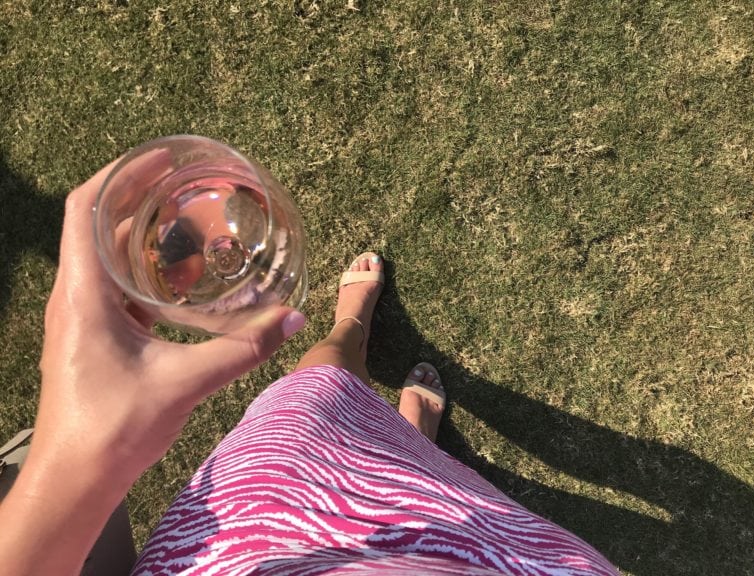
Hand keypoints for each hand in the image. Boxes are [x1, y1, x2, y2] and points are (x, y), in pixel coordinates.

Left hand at [32, 160, 304, 486]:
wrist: (74, 478)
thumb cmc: (112, 429)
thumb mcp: (185, 383)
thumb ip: (241, 350)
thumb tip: (291, 320)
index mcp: (83, 293)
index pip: (85, 208)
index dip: (118, 173)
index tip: (160, 157)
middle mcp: (74, 295)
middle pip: (97, 223)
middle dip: (138, 195)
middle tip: (186, 181)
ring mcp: (79, 315)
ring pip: (105, 254)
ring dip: (141, 232)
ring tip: (188, 220)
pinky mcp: (91, 334)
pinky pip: (114, 284)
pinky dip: (144, 268)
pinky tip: (181, 279)